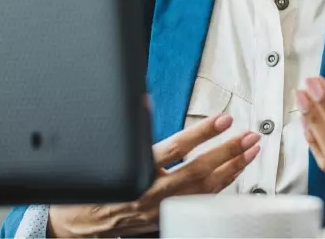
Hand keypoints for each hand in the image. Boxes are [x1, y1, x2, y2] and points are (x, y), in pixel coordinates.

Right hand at [48, 114, 259, 237]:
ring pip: (205, 190)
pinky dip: (220, 188)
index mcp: (138, 171)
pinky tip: (233, 175)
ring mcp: (161, 210)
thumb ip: (131, 126)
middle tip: (249, 136)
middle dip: (228, 151)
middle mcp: (152, 193)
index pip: (177, 148)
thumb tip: (143, 99)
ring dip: (231, 169)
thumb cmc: (90, 188)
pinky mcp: (165, 220)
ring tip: (250, 151)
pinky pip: (200, 204)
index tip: (224, 120)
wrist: (74, 226)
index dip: (203, 133)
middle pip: (199, 170)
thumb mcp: (106, 151)